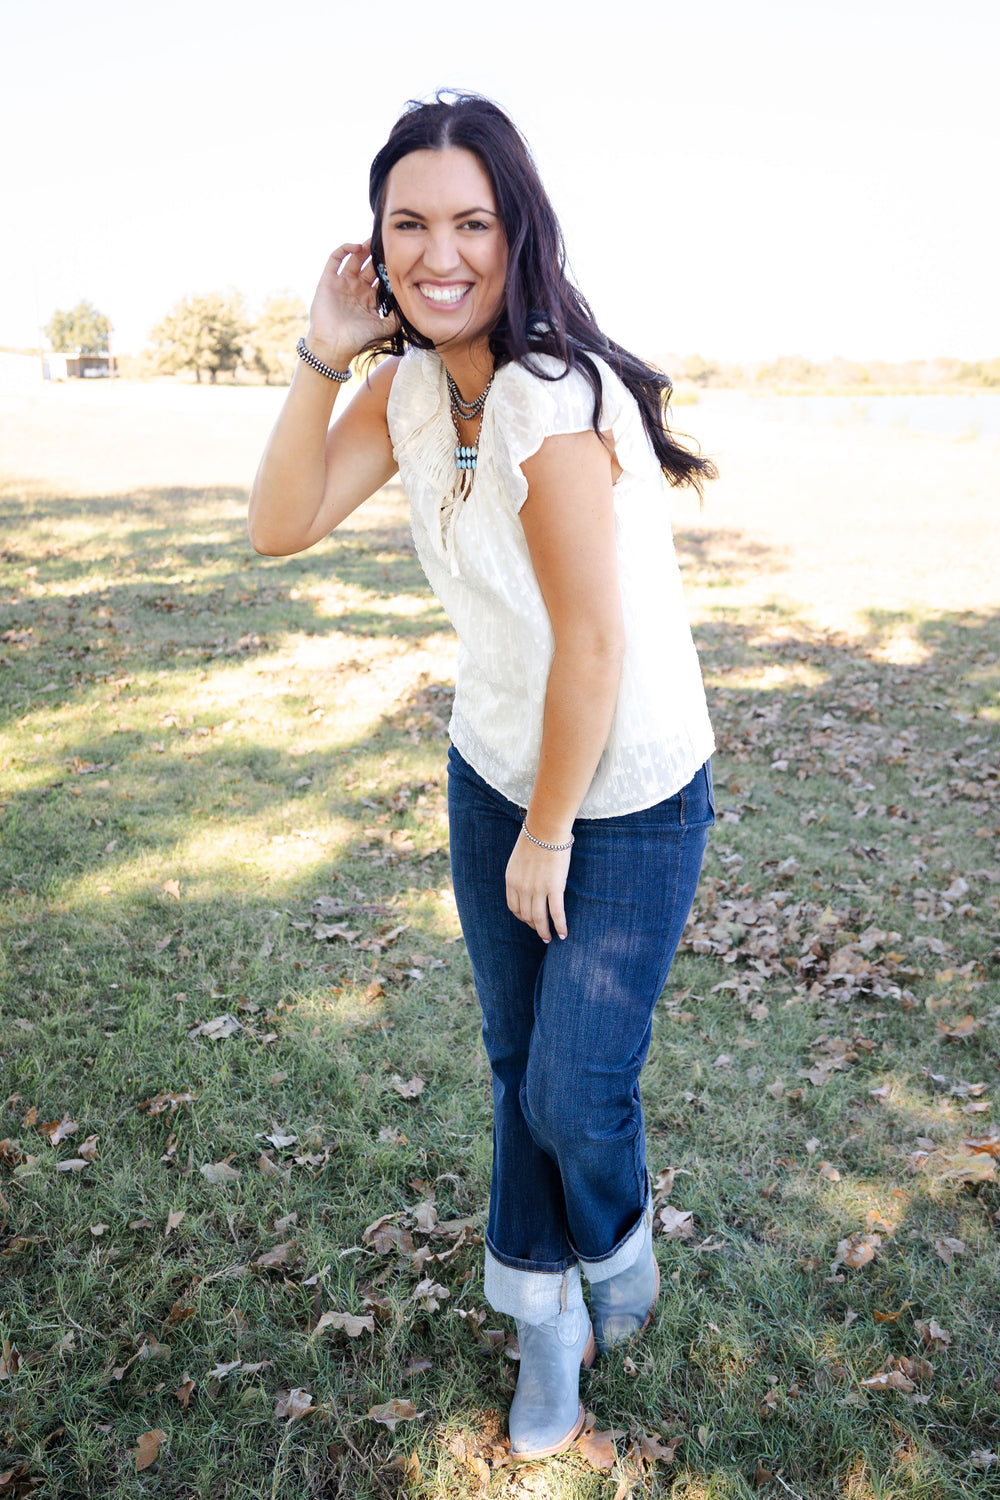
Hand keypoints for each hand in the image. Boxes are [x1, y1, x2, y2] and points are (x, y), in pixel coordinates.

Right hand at [306, 239, 397, 365]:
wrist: (335, 346)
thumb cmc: (360, 339)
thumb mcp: (386, 327)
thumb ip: (399, 314)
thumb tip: (413, 302)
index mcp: (370, 298)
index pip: (381, 276)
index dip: (389, 266)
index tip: (399, 256)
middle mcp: (356, 289)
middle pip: (369, 264)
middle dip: (377, 253)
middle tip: (387, 242)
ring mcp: (342, 283)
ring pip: (354, 258)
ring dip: (363, 248)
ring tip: (372, 240)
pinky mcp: (328, 280)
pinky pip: (335, 258)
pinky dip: (344, 249)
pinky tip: (356, 247)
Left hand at [505, 834, 570, 942]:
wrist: (545, 829)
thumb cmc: (535, 838)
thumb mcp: (519, 858)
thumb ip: (521, 873)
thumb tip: (528, 880)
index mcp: (511, 880)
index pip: (514, 907)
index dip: (522, 917)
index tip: (529, 920)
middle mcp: (522, 888)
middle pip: (526, 916)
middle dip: (533, 927)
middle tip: (541, 933)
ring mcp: (537, 890)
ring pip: (540, 919)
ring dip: (544, 932)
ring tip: (550, 938)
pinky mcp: (554, 888)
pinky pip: (556, 913)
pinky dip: (560, 926)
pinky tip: (563, 934)